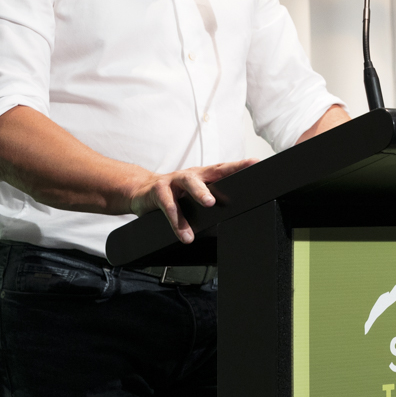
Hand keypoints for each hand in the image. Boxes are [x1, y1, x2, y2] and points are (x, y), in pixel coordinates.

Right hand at [127, 159, 258, 243]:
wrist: (140, 192)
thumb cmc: (172, 196)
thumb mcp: (191, 200)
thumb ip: (208, 209)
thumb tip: (227, 226)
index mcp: (203, 176)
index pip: (224, 169)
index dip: (240, 165)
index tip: (255, 163)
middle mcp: (191, 175)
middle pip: (211, 171)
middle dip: (226, 173)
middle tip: (243, 180)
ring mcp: (174, 180)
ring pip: (189, 183)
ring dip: (200, 192)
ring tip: (210, 204)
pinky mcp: (158, 190)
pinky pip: (169, 205)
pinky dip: (177, 221)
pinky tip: (184, 234)